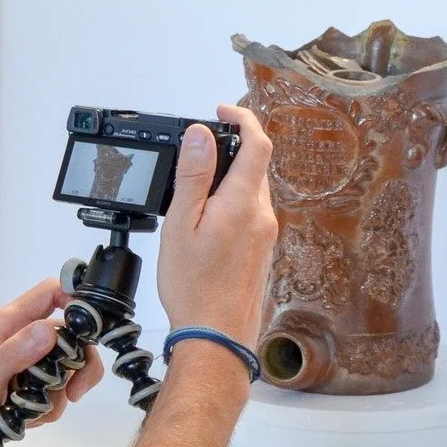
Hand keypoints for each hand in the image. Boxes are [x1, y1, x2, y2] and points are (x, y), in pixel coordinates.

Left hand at [0, 279, 104, 446]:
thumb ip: (15, 354)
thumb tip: (50, 330)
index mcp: (3, 328)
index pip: (49, 295)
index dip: (76, 304)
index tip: (91, 331)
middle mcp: (14, 343)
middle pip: (66, 337)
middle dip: (77, 364)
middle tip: (73, 391)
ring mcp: (17, 368)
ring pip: (61, 370)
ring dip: (57, 394)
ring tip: (33, 411)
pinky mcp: (18, 392)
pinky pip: (48, 395)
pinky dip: (45, 409)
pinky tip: (25, 420)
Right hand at [156, 104, 278, 348]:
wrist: (217, 335)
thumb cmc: (195, 288)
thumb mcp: (181, 225)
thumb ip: (193, 177)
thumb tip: (200, 135)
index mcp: (242, 203)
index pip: (257, 143)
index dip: (243, 118)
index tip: (222, 111)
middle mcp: (262, 215)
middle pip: (254, 166)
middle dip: (229, 151)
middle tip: (196, 154)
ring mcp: (265, 235)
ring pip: (251, 191)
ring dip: (228, 180)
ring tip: (193, 194)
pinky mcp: (261, 252)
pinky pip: (249, 214)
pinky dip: (230, 204)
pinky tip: (205, 224)